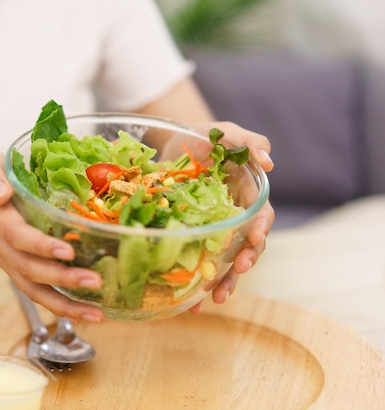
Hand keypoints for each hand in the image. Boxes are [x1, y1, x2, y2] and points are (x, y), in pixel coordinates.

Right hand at [0, 152, 104, 322]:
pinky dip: (60, 308)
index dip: (40, 246)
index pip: (17, 236)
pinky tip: (86, 314)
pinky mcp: (15, 271)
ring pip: (33, 290)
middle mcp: (0, 247)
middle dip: (63, 279)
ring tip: (97, 314)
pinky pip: (36, 294)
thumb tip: (3, 193)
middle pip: (29, 270)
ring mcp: (7, 263)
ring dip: (65, 305)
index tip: (68, 250)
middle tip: (96, 281)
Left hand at [156, 121, 275, 314]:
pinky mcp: (192, 238)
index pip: (260, 216)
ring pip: (225, 261)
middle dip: (245, 261)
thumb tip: (270, 162)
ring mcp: (213, 230)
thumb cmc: (204, 135)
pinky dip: (195, 286)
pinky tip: (190, 306)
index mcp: (246, 195)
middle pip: (246, 245)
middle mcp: (233, 217)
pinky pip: (196, 264)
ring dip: (225, 281)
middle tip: (238, 271)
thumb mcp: (226, 132)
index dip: (261, 228)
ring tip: (217, 299)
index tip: (256, 237)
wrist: (169, 144)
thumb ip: (249, 141)